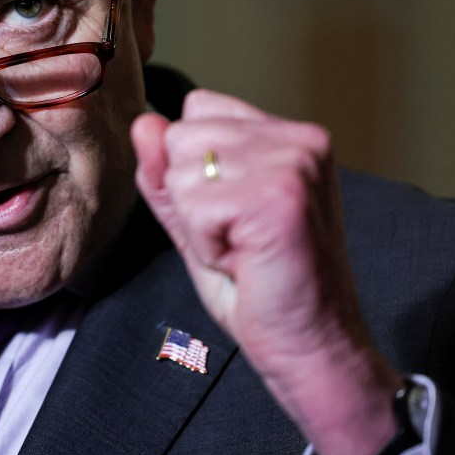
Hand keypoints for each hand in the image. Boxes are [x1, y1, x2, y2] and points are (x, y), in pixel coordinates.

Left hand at [131, 90, 400, 454]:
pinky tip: (244, 262)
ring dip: (197, 223)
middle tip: (239, 238)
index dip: (193, 168)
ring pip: (181, 168)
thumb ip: (167, 172)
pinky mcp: (279, 195)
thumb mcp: (197, 220)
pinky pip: (194, 206)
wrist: (310, 348)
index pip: (198, 107)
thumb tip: (144, 123)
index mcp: (288, 135)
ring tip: (242, 249)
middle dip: (192, 197)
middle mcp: (298, 138)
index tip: (234, 214)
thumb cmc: (259, 288)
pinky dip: (205, 245)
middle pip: (182, 134)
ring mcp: (293, 163)